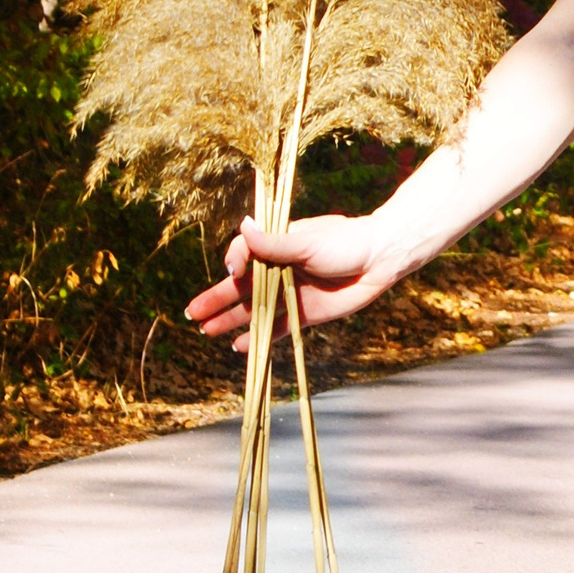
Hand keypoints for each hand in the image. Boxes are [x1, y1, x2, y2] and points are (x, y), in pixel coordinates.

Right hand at [184, 212, 399, 351]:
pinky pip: (277, 326)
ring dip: (231, 320)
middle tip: (192, 314)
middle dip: (217, 299)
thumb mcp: (308, 242)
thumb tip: (243, 226)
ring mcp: (291, 292)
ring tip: (206, 331)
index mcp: (278, 245)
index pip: (245, 254)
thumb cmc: (346, 242)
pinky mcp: (304, 313)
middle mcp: (280, 269)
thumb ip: (275, 243)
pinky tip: (238, 346)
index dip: (234, 262)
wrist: (381, 260)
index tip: (233, 271)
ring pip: (254, 309)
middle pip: (241, 287)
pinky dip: (259, 336)